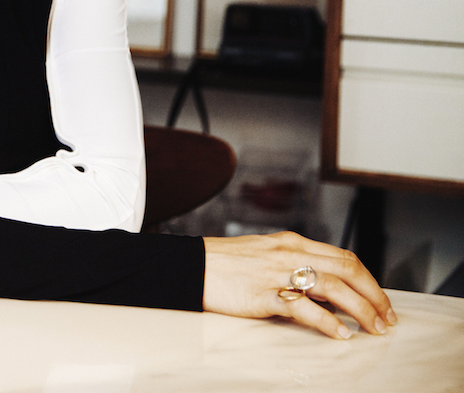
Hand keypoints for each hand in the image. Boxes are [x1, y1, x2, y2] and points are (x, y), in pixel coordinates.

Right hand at [203, 231, 396, 338]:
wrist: (189, 265)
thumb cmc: (223, 263)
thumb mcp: (264, 254)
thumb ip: (293, 264)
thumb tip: (323, 288)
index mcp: (292, 242)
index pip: (343, 257)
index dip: (369, 280)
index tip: (380, 300)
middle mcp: (290, 253)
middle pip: (348, 269)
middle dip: (375, 296)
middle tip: (386, 318)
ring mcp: (277, 272)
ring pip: (334, 287)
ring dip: (362, 310)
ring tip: (373, 329)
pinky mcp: (264, 294)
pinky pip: (305, 308)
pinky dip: (329, 322)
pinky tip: (341, 334)